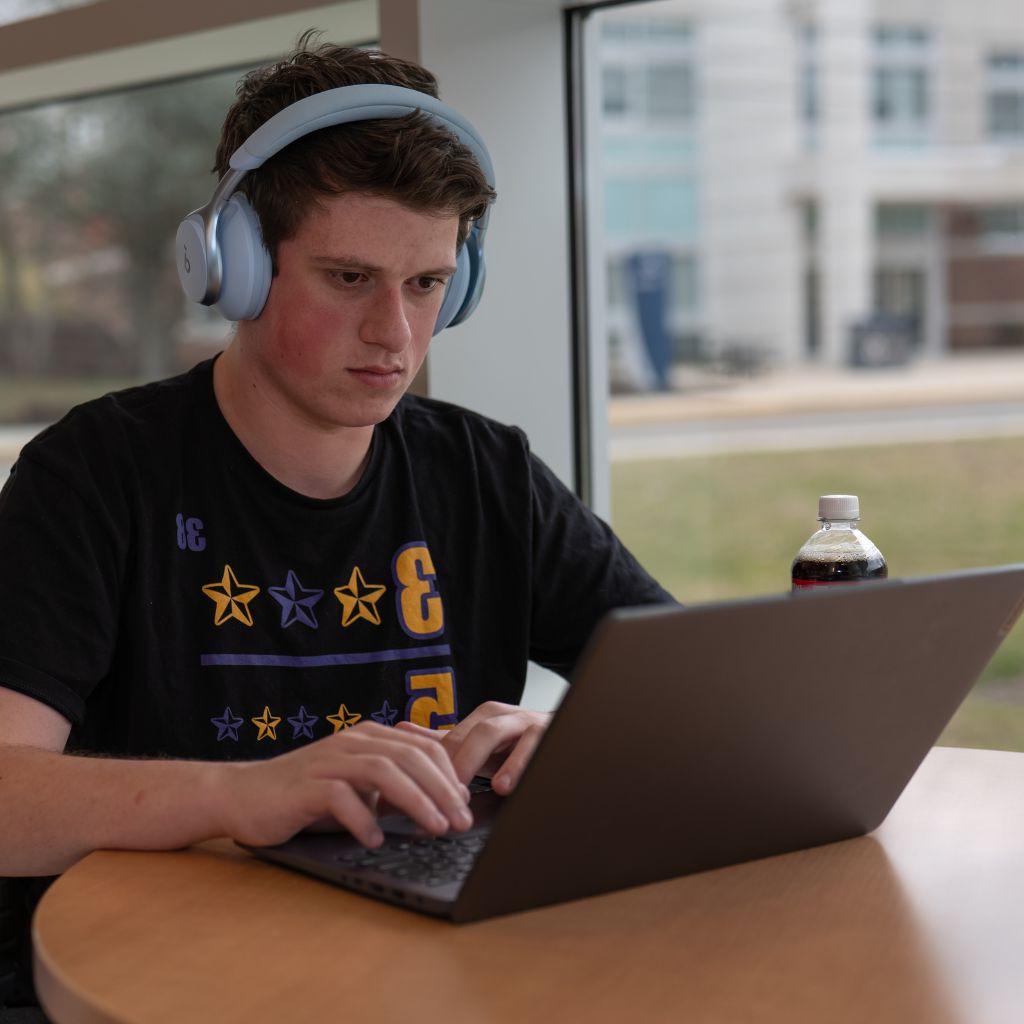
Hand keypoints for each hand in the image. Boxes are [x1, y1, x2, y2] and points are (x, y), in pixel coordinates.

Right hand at [214, 721, 472, 849]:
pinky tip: (375, 841)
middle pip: (410, 757)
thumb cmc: (307, 795)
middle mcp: (351, 742)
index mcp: (369, 737)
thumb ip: (392, 786)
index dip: (450, 774)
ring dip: (415, 801)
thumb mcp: (358, 787)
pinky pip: (340, 797)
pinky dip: (363, 819)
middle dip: (442, 789)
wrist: (243, 796)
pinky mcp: (304, 786)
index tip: (466, 803)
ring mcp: (327, 761)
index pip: (422, 747)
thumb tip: (442, 800)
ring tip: (434, 828)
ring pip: (383, 770)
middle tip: (461, 821)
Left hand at [396, 702, 550, 795]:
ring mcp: (528, 724)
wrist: (567, 738)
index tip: (419, 790)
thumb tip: (401, 728)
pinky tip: (507, 785)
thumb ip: (443, 739)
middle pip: (475, 732)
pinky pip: (535, 745)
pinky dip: (520, 764)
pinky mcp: (551, 735)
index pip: (454, 737)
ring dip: (482, 758)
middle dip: (456, 760)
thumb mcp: (479, 745)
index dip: (435, 762)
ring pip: (498, 732)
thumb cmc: (516, 746)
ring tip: (472, 786)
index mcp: (485, 717)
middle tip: (440, 790)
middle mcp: (505, 716)